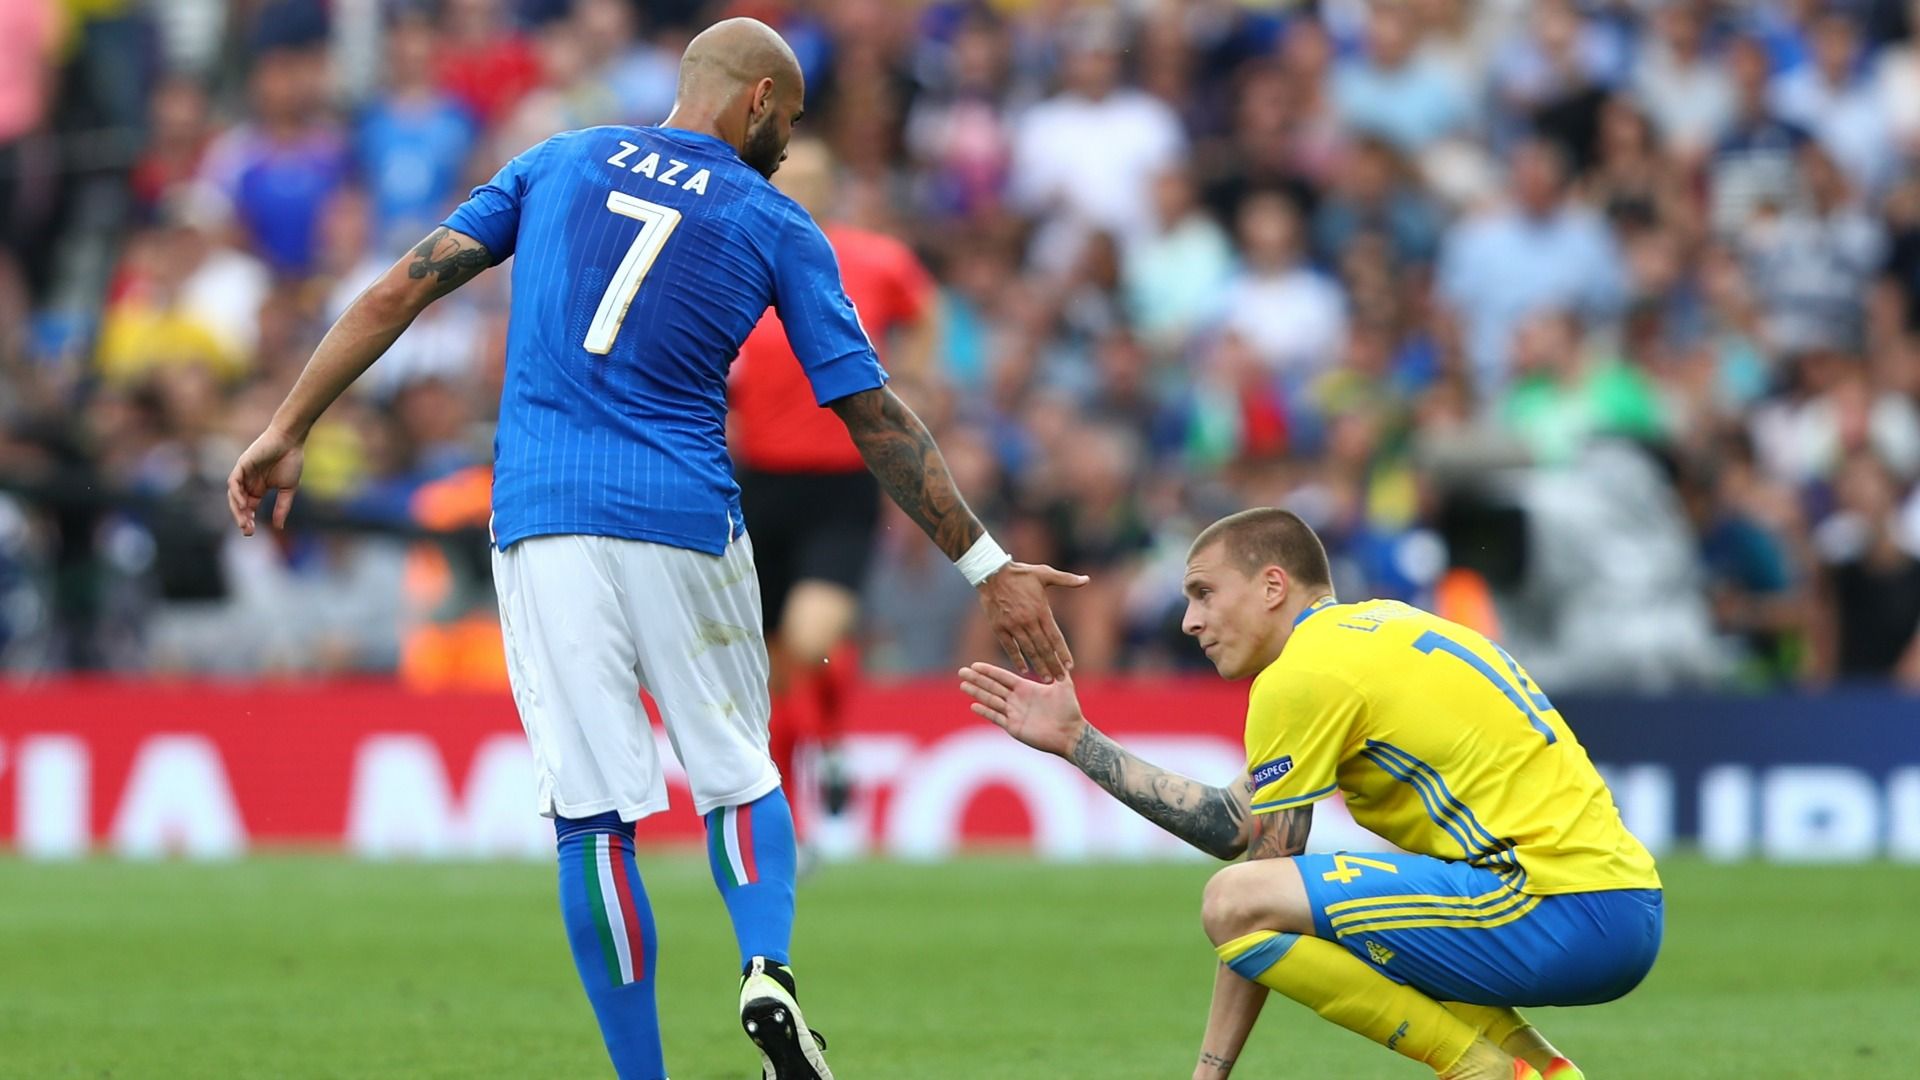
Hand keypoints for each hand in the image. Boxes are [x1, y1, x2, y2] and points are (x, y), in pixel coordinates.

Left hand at [227, 426, 305, 535]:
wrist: (290, 440)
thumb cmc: (291, 461)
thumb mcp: (288, 489)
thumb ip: (282, 507)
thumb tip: (279, 528)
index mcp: (258, 488)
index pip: (249, 508)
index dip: (249, 520)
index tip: (252, 532)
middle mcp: (248, 482)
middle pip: (239, 504)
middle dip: (242, 518)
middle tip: (248, 531)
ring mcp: (243, 474)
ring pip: (234, 495)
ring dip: (237, 509)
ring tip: (244, 522)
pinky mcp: (241, 465)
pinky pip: (234, 482)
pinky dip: (236, 493)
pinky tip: (242, 504)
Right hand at [958, 662, 1086, 757]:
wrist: (1070, 733)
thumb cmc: (1069, 710)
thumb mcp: (1064, 684)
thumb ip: (1058, 669)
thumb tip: (1058, 650)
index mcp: (1026, 688)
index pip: (1002, 677)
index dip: (989, 671)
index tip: (975, 664)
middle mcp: (1017, 699)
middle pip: (992, 687)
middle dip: (977, 679)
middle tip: (962, 671)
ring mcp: (1014, 713)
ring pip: (991, 700)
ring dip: (977, 692)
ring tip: (963, 685)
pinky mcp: (1014, 727)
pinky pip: (996, 717)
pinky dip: (985, 711)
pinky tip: (974, 705)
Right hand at [975, 561, 1086, 679]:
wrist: (991, 572)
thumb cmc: (1020, 573)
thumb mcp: (1045, 573)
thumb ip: (1066, 579)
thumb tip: (1087, 579)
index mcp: (1041, 610)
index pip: (1055, 637)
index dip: (1063, 652)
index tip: (1070, 666)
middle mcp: (1028, 621)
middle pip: (1044, 648)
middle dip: (1053, 665)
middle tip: (1061, 680)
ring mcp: (1013, 626)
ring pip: (1029, 651)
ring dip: (1038, 666)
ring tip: (1047, 679)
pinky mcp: (999, 628)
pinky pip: (1010, 647)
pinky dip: (1017, 659)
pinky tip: (1024, 670)